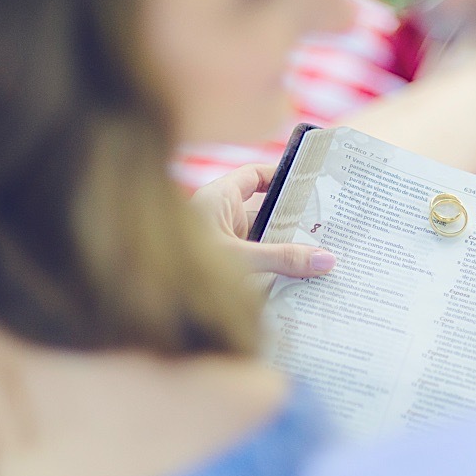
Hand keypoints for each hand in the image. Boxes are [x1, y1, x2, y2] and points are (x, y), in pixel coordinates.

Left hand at [190, 164, 336, 278]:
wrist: (146, 300)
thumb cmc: (181, 268)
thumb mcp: (240, 259)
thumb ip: (282, 259)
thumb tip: (325, 260)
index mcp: (218, 198)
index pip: (255, 175)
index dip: (282, 176)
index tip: (311, 184)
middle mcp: (220, 218)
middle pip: (266, 211)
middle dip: (294, 221)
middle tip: (329, 227)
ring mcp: (222, 244)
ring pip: (262, 241)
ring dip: (286, 250)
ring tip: (323, 256)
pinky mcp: (225, 269)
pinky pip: (255, 263)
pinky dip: (274, 270)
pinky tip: (299, 280)